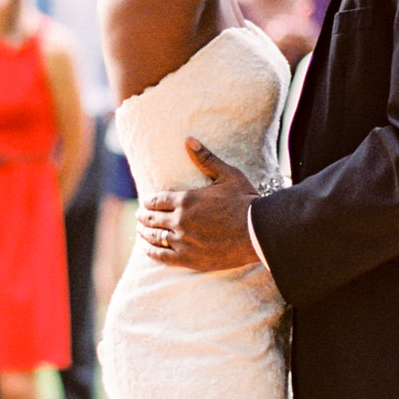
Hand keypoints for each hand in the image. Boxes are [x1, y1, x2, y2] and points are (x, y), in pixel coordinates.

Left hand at [137, 140, 260, 271]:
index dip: (148, 201)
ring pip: (155, 237)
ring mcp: (183, 241)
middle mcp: (180, 221)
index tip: (145, 202)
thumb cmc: (245, 201)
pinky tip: (148, 250)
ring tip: (141, 231)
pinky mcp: (190, 258)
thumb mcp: (227, 175)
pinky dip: (152, 252)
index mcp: (186, 200)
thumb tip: (189, 140)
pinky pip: (163, 256)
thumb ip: (206, 158)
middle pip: (152, 219)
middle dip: (143, 216)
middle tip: (139, 216)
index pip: (156, 200)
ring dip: (145, 233)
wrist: (259, 232)